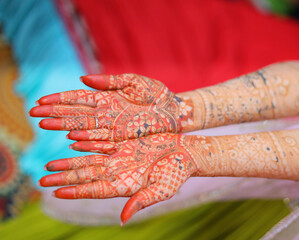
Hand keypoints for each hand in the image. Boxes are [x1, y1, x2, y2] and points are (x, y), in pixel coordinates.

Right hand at [30, 74, 194, 140]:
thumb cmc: (156, 94)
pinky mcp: (123, 138)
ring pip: (85, 126)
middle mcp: (107, 113)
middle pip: (77, 113)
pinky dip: (87, 139)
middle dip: (55, 114)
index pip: (80, 98)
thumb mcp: (135, 82)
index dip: (61, 99)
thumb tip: (83, 78)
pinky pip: (102, 139)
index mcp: (108, 98)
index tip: (42, 101)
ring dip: (65, 126)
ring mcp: (113, 127)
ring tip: (45, 126)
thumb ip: (111, 81)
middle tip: (34, 115)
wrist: (175, 111)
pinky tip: (72, 140)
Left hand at [39, 133, 198, 223]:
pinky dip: (85, 144)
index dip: (76, 192)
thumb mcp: (162, 189)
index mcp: (125, 185)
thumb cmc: (176, 173)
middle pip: (85, 176)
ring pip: (88, 161)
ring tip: (49, 166)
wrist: (184, 153)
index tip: (57, 193)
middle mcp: (118, 173)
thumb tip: (123, 219)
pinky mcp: (123, 145)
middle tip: (42, 182)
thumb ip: (142, 202)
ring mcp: (119, 158)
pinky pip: (99, 144)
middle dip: (64, 179)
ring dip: (69, 163)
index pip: (95, 190)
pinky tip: (70, 142)